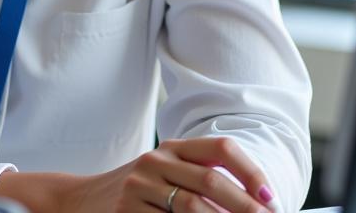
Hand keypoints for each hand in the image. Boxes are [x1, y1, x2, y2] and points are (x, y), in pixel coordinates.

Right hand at [64, 138, 276, 212]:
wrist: (83, 200)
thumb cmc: (139, 193)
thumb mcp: (166, 176)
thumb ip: (201, 183)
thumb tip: (255, 206)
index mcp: (172, 149)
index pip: (220, 149)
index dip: (250, 172)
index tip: (272, 201)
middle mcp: (157, 161)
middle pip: (211, 180)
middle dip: (247, 208)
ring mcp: (140, 185)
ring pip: (194, 207)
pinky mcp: (128, 210)